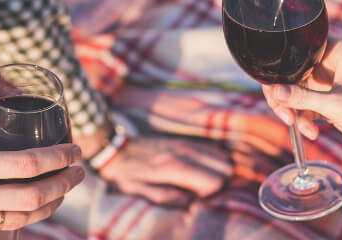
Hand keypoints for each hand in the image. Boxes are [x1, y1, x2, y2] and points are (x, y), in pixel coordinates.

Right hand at [0, 108, 84, 239]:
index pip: (27, 163)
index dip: (59, 158)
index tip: (75, 150)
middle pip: (34, 196)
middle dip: (66, 183)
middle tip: (79, 172)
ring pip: (22, 218)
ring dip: (51, 204)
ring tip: (64, 191)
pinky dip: (22, 217)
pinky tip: (33, 207)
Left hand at [99, 136, 232, 205]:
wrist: (116, 150)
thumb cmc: (126, 175)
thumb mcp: (140, 192)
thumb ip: (166, 197)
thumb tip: (190, 202)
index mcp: (174, 167)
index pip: (214, 180)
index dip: (213, 194)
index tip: (200, 200)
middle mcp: (185, 152)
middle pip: (224, 168)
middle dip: (221, 182)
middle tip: (205, 192)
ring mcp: (187, 143)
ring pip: (222, 156)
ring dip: (220, 171)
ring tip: (205, 182)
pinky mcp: (186, 140)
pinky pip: (214, 148)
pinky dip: (216, 160)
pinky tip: (205, 170)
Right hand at [262, 39, 341, 161]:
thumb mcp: (336, 106)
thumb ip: (302, 98)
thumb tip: (274, 93)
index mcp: (337, 50)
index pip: (298, 49)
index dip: (283, 68)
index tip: (277, 91)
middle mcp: (331, 61)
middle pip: (292, 72)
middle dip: (285, 96)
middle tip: (285, 115)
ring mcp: (329, 81)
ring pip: (295, 90)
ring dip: (294, 110)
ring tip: (298, 126)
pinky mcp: (329, 99)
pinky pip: (304, 104)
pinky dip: (304, 118)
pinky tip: (311, 132)